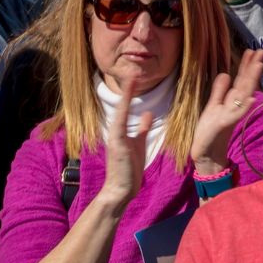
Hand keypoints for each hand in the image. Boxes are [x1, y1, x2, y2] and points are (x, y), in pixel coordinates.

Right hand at [98, 79, 151, 213]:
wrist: (121, 189)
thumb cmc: (129, 167)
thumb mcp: (138, 143)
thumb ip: (142, 128)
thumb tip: (147, 112)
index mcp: (121, 131)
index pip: (126, 108)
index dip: (130, 94)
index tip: (134, 78)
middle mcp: (116, 131)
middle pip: (122, 107)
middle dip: (126, 90)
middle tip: (132, 73)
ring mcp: (115, 137)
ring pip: (121, 113)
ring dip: (125, 97)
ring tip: (131, 80)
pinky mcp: (117, 144)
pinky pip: (121, 125)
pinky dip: (124, 112)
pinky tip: (127, 101)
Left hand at [191, 49, 262, 173]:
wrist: (205, 155)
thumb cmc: (208, 132)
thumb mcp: (212, 107)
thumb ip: (219, 92)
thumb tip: (226, 73)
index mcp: (231, 101)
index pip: (241, 81)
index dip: (246, 66)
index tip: (253, 51)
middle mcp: (234, 107)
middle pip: (245, 84)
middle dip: (253, 68)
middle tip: (261, 51)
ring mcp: (231, 116)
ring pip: (244, 95)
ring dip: (251, 81)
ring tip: (258, 66)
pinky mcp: (224, 125)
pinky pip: (236, 114)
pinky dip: (244, 106)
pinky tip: (250, 98)